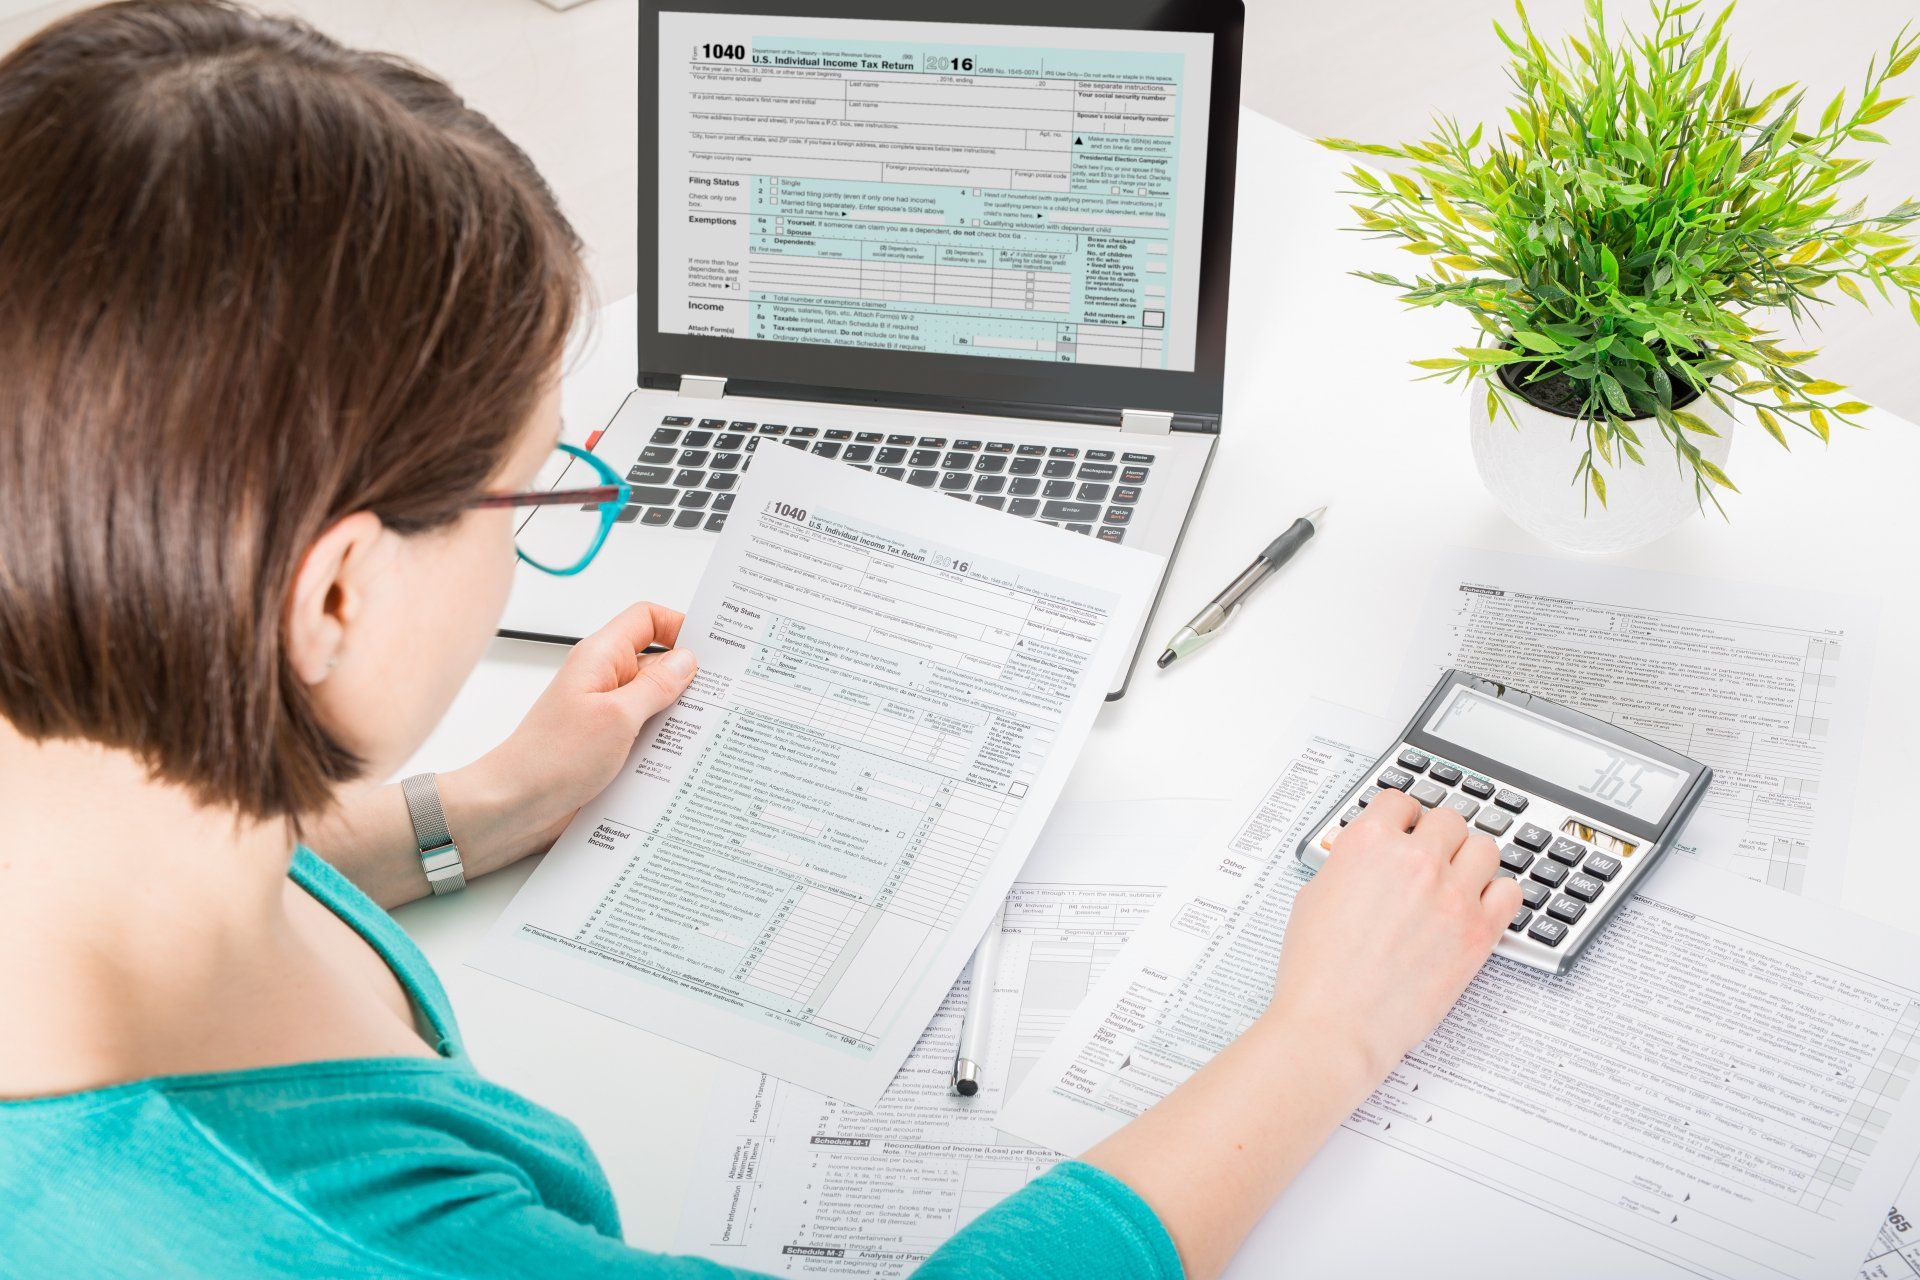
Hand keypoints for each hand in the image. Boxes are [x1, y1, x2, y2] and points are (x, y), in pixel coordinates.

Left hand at [441, 603, 696, 869]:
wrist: (515, 806)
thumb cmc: (550, 759)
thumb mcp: (617, 717)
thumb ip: (656, 686)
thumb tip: (686, 661)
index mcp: (601, 658)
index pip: (647, 619)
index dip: (680, 626)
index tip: (711, 649)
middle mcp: (603, 680)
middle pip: (657, 660)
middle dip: (688, 677)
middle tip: (719, 694)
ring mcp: (605, 713)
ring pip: (655, 700)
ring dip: (677, 714)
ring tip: (700, 730)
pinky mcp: (607, 743)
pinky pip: (646, 731)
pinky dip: (664, 740)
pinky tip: (678, 756)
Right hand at [1266, 789, 1518, 1082]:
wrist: (1337, 1022)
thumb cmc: (1317, 970)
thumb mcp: (1314, 896)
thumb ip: (1348, 867)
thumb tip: (1363, 864)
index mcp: (1369, 843)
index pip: (1400, 800)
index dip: (1401, 816)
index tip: (1403, 827)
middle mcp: (1415, 860)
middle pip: (1448, 820)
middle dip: (1437, 836)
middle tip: (1430, 855)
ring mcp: (1452, 894)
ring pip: (1485, 847)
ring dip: (1470, 859)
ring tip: (1457, 878)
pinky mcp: (1478, 931)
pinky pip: (1510, 892)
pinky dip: (1497, 894)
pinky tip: (1478, 905)